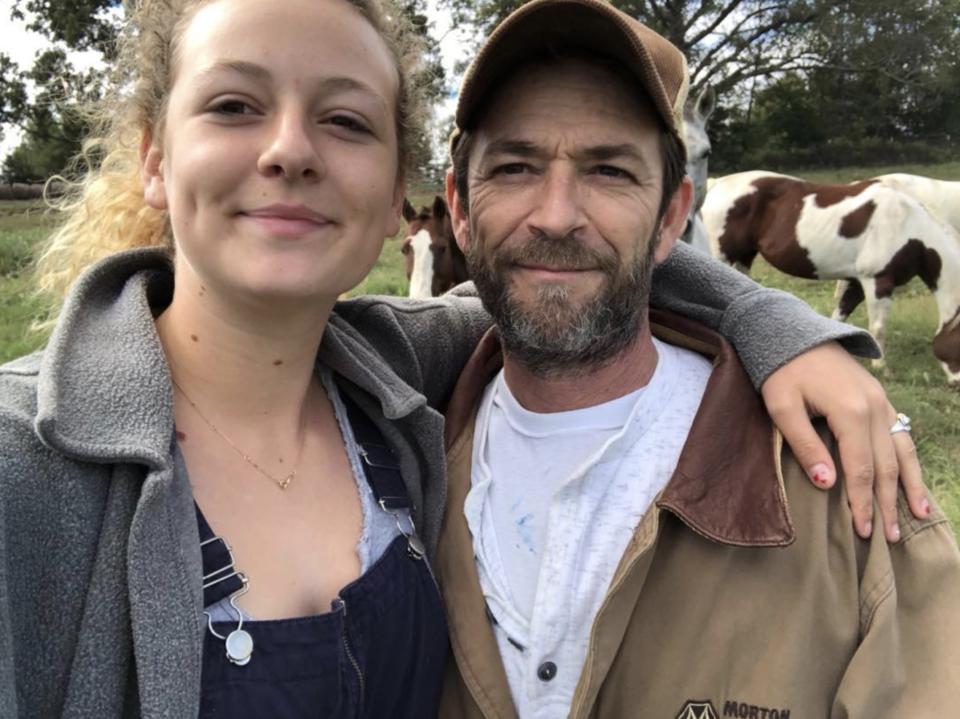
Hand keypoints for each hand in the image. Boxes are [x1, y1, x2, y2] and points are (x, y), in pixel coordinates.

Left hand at [760, 342, 929, 540]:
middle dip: (887, 503)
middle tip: (889, 537)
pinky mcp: (880, 398)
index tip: (863, 531)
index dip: (862, 502)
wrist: (791, 334)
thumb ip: (805, 445)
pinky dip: (910, 461)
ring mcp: (882, 402)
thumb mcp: (783, 407)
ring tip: (917, 517)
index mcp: (851, 412)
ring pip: (903, 451)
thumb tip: (827, 484)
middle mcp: (875, 408)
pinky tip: (914, 480)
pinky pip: (902, 435)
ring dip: (909, 486)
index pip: (860, 469)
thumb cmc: (780, 371)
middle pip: (886, 466)